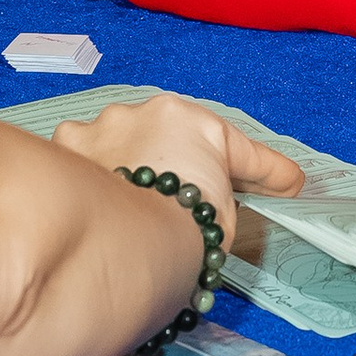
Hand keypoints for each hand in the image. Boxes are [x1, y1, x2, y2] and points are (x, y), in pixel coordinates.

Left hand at [48, 93, 305, 212]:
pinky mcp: (67, 144)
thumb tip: (211, 212)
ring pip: (125, 144)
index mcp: (196, 124)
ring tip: (132, 202)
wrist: (116, 244)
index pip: (240, 153)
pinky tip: (93, 197)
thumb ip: (220, 205)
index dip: (268, 174)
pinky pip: (84, 157)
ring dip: (132, 167)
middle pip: (175, 142)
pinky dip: (92, 175)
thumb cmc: (180, 231)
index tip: (287, 185)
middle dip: (184, 167)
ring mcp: (104, 125)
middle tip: (195, 197)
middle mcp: (147, 112)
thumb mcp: (222, 221)